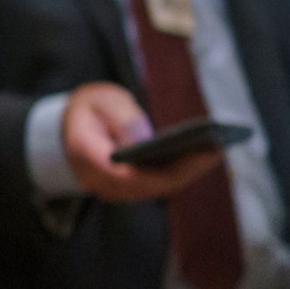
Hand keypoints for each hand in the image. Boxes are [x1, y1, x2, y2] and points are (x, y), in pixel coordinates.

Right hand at [62, 82, 222, 203]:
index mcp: (85, 154)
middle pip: (148, 185)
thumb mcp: (100, 99)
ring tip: (216, 150)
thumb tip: (145, 140)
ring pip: (155, 189)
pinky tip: (202, 156)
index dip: (163, 168)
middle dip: (186, 170)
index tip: (195, 153)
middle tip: (217, 149)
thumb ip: (121, 117)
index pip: (126, 173)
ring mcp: (112, 189)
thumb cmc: (89, 108)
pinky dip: (180, 172)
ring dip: (187, 172)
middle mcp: (98, 180)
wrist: (73, 127)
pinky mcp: (127, 189)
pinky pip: (156, 186)